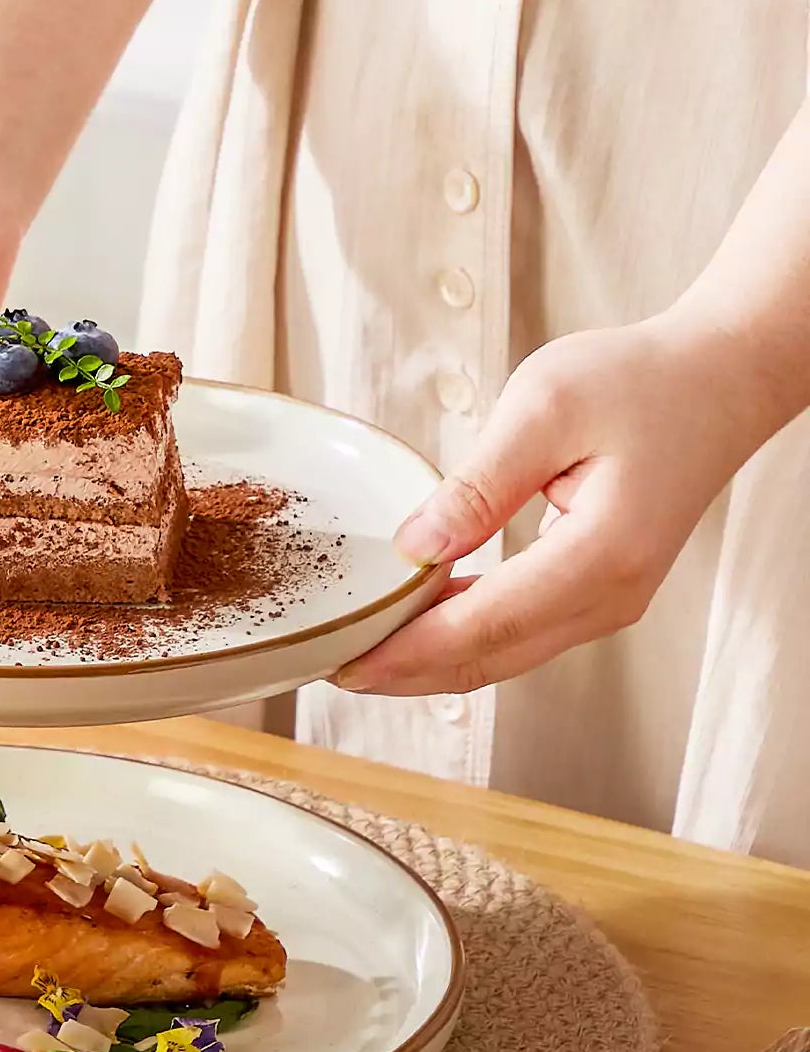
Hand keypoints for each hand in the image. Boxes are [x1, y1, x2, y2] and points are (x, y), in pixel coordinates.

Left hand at [334, 316, 763, 694]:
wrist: (722, 379)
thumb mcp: (546, 406)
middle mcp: (609, 597)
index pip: (483, 626)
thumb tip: (414, 546)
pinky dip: (461, 638)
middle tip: (329, 666)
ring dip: (428, 661)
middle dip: (403, 671)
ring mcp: (609, 604)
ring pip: (501, 656)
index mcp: (599, 555)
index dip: (405, 652)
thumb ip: (478, 484)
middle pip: (487, 659)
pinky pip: (518, 634)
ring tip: (358, 652)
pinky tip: (413, 624)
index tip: (342, 662)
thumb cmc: (640, 379)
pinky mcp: (599, 595)